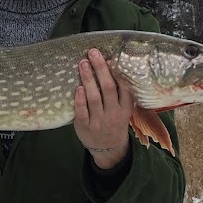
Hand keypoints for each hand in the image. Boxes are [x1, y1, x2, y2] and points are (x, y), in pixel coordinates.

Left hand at [73, 49, 132, 169]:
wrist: (109, 150)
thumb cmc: (115, 124)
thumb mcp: (124, 111)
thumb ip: (120, 94)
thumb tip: (111, 66)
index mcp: (125, 109)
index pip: (123, 87)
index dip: (116, 71)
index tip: (109, 56)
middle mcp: (113, 114)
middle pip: (108, 88)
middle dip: (100, 69)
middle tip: (93, 52)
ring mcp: (98, 121)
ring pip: (94, 98)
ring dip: (88, 79)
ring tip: (83, 63)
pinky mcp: (85, 127)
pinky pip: (82, 111)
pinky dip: (80, 99)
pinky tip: (78, 87)